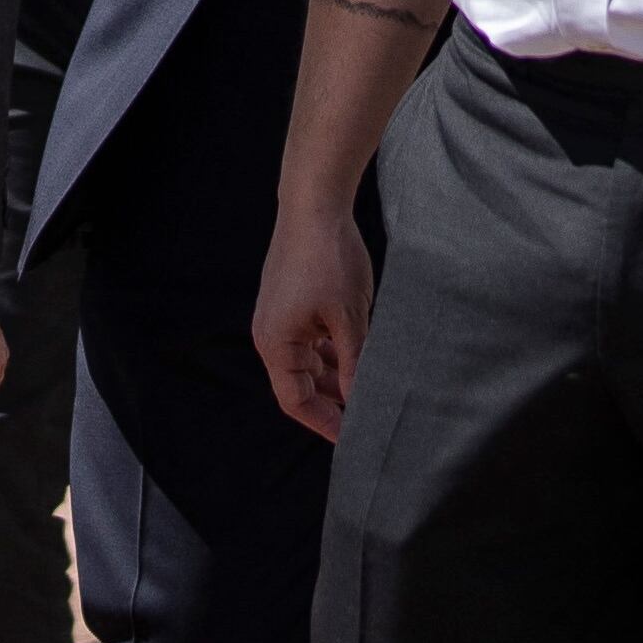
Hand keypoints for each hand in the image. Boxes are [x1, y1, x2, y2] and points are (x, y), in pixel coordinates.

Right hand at [253, 200, 375, 442]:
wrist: (315, 203)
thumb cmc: (330, 258)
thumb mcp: (350, 318)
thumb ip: (355, 363)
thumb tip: (361, 401)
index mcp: (276, 344)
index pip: (295, 401)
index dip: (324, 423)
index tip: (353, 439)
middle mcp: (272, 334)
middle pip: (300, 383)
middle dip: (333, 400)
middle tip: (368, 416)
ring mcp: (281, 317)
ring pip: (308, 361)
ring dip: (336, 375)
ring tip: (370, 387)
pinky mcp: (292, 301)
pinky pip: (311, 339)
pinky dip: (333, 351)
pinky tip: (360, 354)